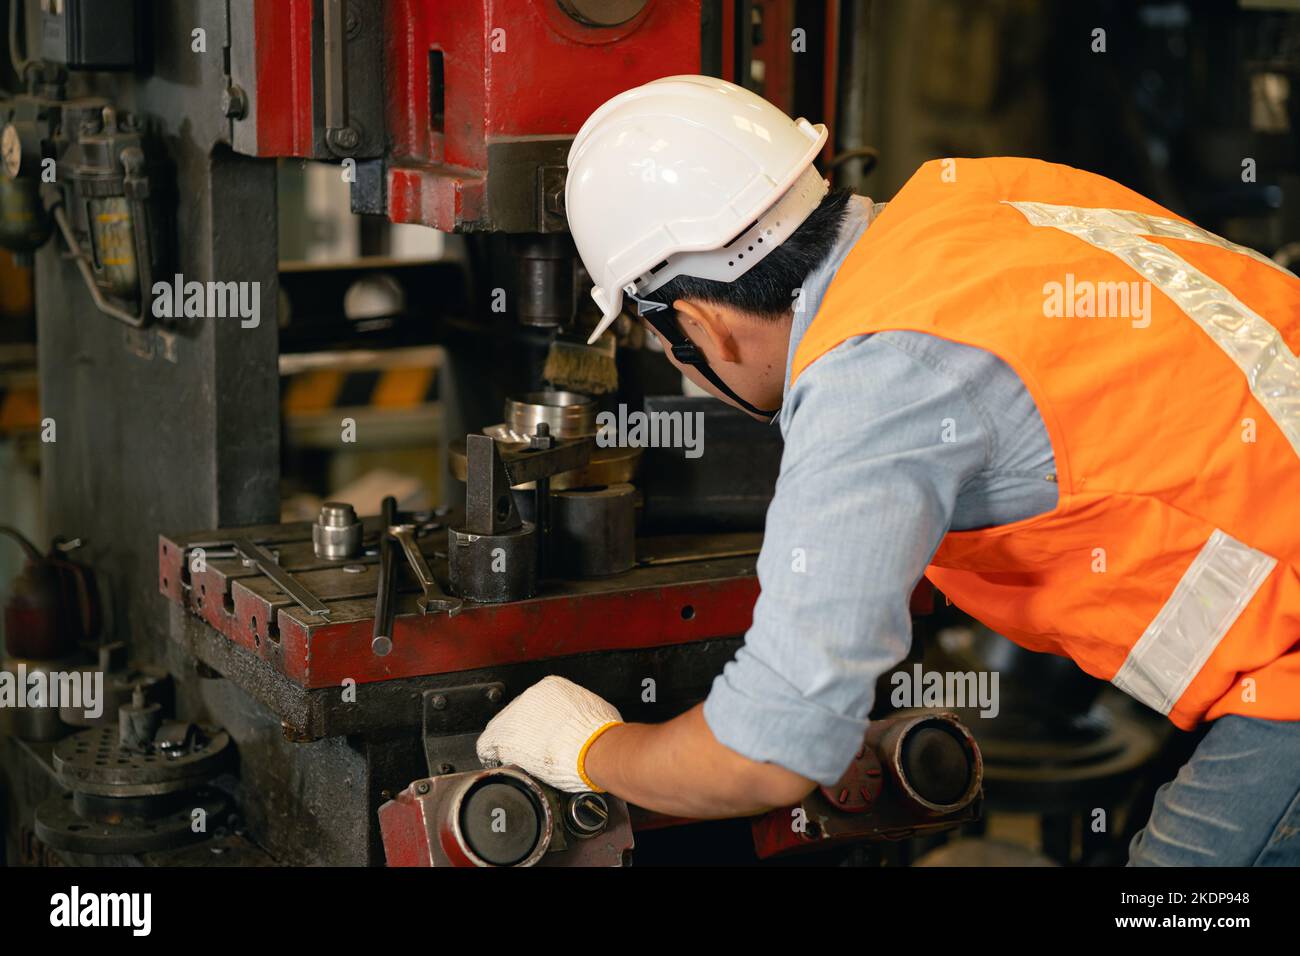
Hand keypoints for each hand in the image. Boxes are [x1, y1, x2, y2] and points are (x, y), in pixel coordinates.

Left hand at [476, 676, 622, 792]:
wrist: (593, 748)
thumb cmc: (598, 734)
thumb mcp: (593, 710)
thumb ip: (580, 711)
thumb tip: (585, 719)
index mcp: (552, 687)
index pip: (538, 703)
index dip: (540, 722)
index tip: (543, 733)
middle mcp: (531, 696)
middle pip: (520, 714)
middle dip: (526, 732)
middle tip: (535, 749)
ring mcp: (515, 715)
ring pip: (503, 727)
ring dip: (511, 742)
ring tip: (520, 757)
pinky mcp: (504, 735)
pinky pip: (488, 743)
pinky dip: (491, 753)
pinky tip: (496, 760)